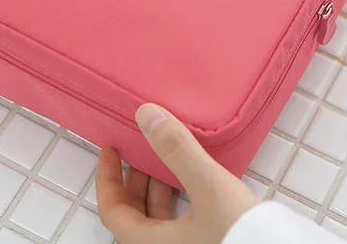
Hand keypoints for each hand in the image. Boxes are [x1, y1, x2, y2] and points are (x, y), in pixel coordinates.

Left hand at [96, 104, 258, 243]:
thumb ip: (176, 149)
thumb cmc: (239, 233)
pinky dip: (179, 200)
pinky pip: (179, 224)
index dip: (107, 178)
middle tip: (139, 149)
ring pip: (158, 221)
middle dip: (134, 180)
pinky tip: (193, 182)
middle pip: (134, 216)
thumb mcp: (208, 185)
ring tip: (166, 159)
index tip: (110, 151)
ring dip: (158, 188)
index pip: (112, 212)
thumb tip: (146, 114)